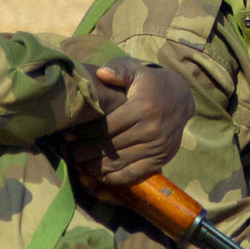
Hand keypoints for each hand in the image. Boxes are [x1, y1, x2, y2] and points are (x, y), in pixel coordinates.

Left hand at [76, 58, 193, 185]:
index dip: (84, 134)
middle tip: (67, 152)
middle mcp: (151, 130)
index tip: (68, 137)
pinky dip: (114, 178)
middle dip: (85, 151)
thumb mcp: (137, 71)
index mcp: (143, 108)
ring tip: (78, 164)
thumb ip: (119, 70)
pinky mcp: (161, 159)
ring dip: (95, 167)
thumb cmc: (151, 83)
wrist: (182, 98)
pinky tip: (98, 175)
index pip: (106, 127)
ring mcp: (157, 147)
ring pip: (119, 162)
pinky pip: (133, 173)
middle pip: (110, 147)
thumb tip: (101, 73)